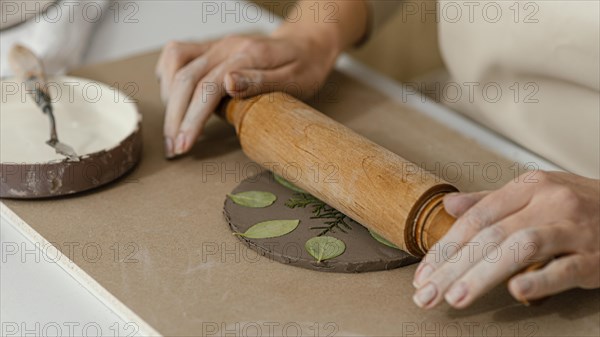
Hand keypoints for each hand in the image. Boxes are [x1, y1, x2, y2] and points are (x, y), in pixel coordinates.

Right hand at [155, 33, 338, 157]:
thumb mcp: (294, 79)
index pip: (208, 87)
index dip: (192, 118)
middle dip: (174, 117)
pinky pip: (177, 54)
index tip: (183, 145)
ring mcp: (217, 45)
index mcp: (247, 55)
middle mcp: (226, 46)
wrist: (305, 45)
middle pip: (185, 78)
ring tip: (173, 129)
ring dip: (168, 98)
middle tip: (173, 148)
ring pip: (175, 63)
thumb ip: (260, 81)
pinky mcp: (210, 48)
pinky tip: (173, 100)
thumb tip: (228, 84)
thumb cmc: (303, 67)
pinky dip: (168, 76)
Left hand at [412, 171, 599, 308]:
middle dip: (453, 266)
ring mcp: (573, 228)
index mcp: (528, 187)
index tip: (423, 272)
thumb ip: (490, 201)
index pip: (476, 218)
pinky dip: (540, 279)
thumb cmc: (578, 204)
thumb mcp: (535, 192)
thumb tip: (449, 206)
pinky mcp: (596, 256)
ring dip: (483, 275)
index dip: (445, 246)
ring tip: (455, 298)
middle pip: (490, 235)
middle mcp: (548, 203)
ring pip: (520, 248)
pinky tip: (515, 292)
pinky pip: (565, 268)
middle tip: (426, 293)